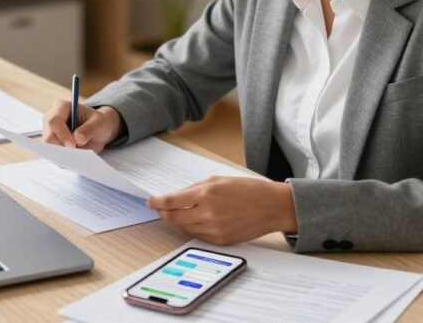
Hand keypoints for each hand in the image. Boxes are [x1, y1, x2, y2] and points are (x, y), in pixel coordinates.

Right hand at [42, 100, 123, 152]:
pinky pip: (53, 155)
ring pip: (49, 148)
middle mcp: (52, 119)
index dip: (62, 134)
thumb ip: (89, 129)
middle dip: (61, 147)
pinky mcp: (53, 144)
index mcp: (62, 107)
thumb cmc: (98, 122)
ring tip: (78, 154)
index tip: (73, 145)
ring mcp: (51, 132)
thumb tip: (78, 139)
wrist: (98, 130)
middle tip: (76, 153)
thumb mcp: (99, 123)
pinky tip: (74, 157)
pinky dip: (63, 159)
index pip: (54, 121)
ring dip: (63, 154)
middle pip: (48, 136)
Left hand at [147, 176, 296, 245]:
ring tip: (177, 213)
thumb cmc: (248, 190)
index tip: (150, 201)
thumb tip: (177, 196)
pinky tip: (195, 220)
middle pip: (174, 217)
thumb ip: (195, 188)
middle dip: (163, 212)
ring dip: (178, 220)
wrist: (272, 207)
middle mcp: (207, 213)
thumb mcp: (219, 180)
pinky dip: (193, 228)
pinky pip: (198, 235)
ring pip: (184, 227)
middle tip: (159, 208)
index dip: (157, 202)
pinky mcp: (220, 241)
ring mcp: (214, 230)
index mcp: (206, 194)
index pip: (171, 201)